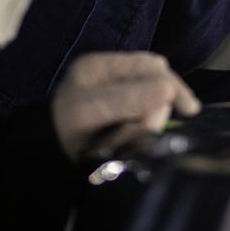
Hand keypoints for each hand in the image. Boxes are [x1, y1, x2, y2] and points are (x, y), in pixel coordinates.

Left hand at [51, 52, 200, 161]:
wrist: (40, 164)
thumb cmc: (62, 132)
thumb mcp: (90, 111)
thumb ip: (128, 98)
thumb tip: (167, 88)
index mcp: (101, 66)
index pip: (150, 66)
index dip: (171, 85)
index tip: (189, 110)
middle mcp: (111, 77)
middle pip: (156, 85)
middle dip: (154, 110)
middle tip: (142, 132)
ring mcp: (116, 98)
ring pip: (152, 107)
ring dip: (145, 125)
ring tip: (122, 141)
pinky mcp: (119, 121)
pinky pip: (143, 124)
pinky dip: (140, 134)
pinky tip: (127, 143)